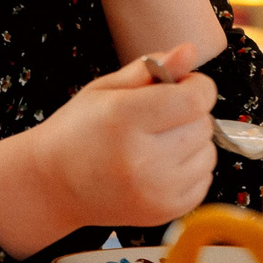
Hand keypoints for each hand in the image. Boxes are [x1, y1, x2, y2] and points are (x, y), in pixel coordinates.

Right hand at [0, 45, 219, 255]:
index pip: (195, 99)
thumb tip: (190, 50)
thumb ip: (151, 68)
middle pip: (203, 124)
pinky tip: (160, 166)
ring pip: (208, 152)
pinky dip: (190, 169)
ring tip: (157, 143)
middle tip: (159, 117)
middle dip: (190, 113)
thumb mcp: (105, 89)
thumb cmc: (78, 130)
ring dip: (192, 142)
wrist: (54, 185)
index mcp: (124, 119)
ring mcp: (155, 190)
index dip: (197, 86)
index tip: (183, 85)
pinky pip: (204, 179)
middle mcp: (142, 159)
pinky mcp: (165, 211)